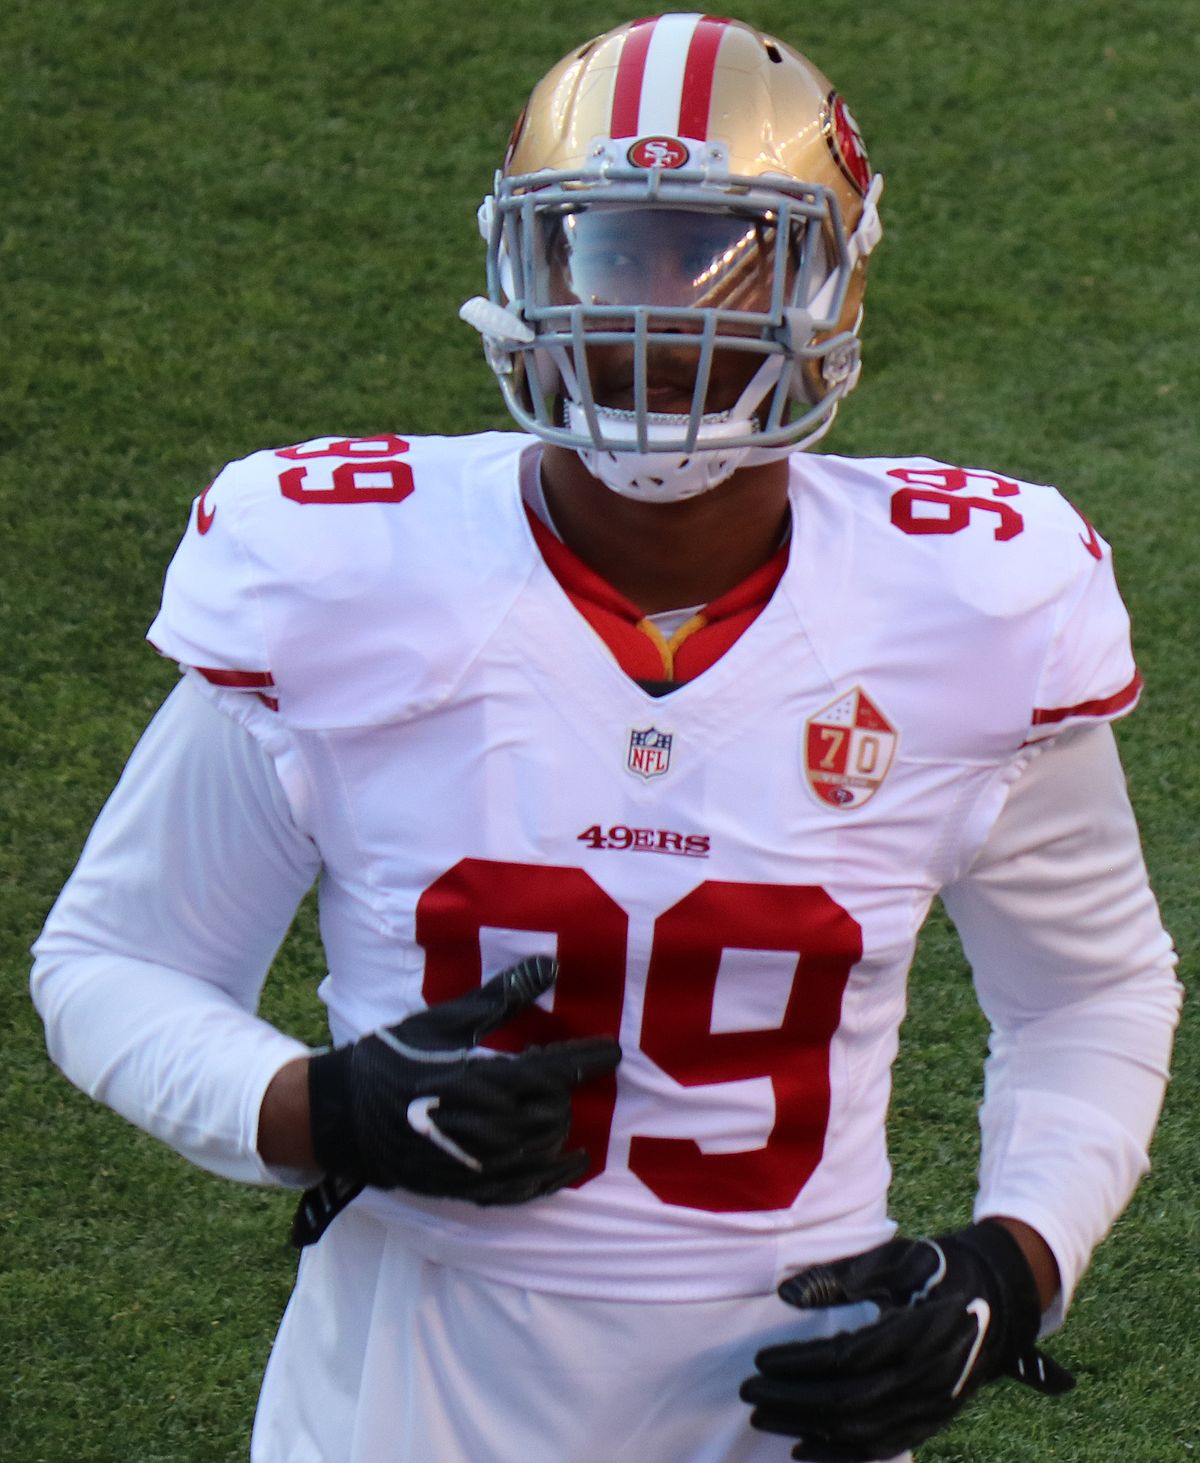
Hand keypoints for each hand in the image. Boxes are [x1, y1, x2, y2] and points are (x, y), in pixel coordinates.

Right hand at [304, 955, 619, 1208]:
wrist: (342, 1115)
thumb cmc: (393, 1059)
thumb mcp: (443, 1021)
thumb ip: (500, 997)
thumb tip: (550, 966)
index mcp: (481, 1080)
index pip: (553, 1071)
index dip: (587, 1059)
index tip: (613, 1051)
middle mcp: (485, 1126)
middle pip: (553, 1113)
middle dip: (569, 1094)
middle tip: (571, 1076)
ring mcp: (476, 1163)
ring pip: (541, 1150)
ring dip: (561, 1131)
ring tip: (567, 1113)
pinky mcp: (465, 1187)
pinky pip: (521, 1190)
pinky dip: (551, 1179)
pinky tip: (569, 1166)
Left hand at [740, 1220, 1074, 1460]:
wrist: (998, 1297)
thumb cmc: (937, 1269)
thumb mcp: (895, 1257)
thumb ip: (841, 1275)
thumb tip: (787, 1295)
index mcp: (918, 1332)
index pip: (846, 1358)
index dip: (800, 1363)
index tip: (761, 1358)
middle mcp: (927, 1377)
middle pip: (849, 1402)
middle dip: (792, 1399)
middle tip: (749, 1388)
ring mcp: (933, 1406)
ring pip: (861, 1431)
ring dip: (807, 1428)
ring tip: (763, 1415)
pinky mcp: (932, 1421)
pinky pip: (882, 1446)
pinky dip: (839, 1454)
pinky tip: (800, 1448)